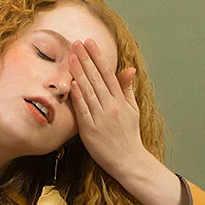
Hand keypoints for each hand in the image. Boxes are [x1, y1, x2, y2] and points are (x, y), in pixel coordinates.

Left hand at [68, 38, 146, 182]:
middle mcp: (111, 106)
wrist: (128, 161)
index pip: (108, 73)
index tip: (89, 42)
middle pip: (96, 78)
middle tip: (76, 43)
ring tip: (71, 57)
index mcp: (121, 100)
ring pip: (89, 91)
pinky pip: (83, 110)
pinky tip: (73, 83)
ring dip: (79, 72)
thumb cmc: (129, 135)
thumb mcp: (133, 110)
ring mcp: (100, 118)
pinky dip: (78, 96)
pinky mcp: (90, 131)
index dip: (98, 56)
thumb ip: (127, 89)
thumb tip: (129, 69)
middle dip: (85, 59)